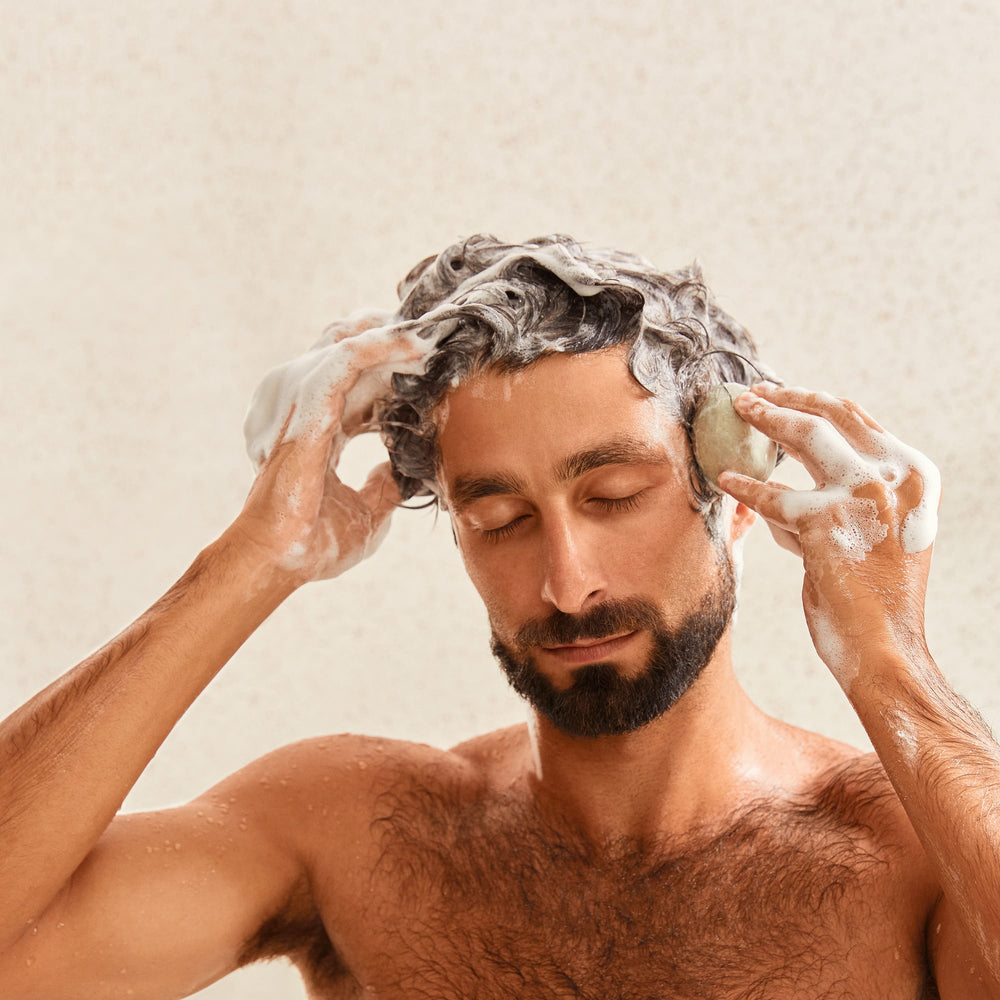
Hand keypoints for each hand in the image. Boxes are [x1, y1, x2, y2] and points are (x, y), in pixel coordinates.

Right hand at [233, 318, 432, 583]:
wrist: (280, 558)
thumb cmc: (312, 543)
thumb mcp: (365, 514)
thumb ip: (383, 489)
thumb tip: (401, 474)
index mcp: (323, 431)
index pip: (359, 385)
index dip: (395, 372)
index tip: (435, 367)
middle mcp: (311, 409)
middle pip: (353, 354)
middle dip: (395, 339)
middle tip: (438, 334)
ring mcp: (305, 403)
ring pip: (350, 346)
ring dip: (394, 337)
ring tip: (433, 334)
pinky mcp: (308, 404)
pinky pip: (346, 358)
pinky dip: (380, 346)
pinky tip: (413, 345)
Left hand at [719, 385, 940, 688]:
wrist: (886, 649)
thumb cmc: (877, 597)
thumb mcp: (881, 533)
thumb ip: (849, 497)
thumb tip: (792, 476)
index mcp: (915, 475)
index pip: (858, 421)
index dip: (814, 402)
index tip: (782, 394)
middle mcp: (896, 477)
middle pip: (831, 415)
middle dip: (786, 398)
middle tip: (751, 395)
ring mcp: (865, 496)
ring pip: (805, 436)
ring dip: (766, 419)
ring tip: (738, 411)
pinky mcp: (827, 522)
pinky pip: (773, 496)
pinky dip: (745, 486)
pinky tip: (725, 480)